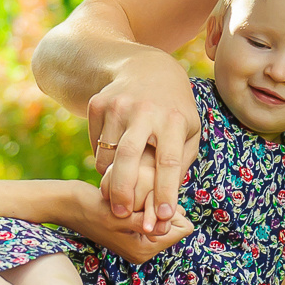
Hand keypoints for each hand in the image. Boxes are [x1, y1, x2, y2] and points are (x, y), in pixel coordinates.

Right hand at [60, 181, 192, 263]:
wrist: (66, 203)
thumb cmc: (90, 207)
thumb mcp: (121, 216)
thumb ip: (148, 222)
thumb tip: (176, 226)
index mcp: (144, 250)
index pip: (182, 228)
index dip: (171, 210)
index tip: (149, 201)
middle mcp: (144, 249)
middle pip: (175, 222)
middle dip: (163, 207)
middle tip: (139, 198)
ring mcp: (138, 239)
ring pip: (164, 215)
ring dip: (154, 203)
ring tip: (132, 197)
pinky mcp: (132, 228)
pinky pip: (152, 212)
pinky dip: (146, 202)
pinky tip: (129, 196)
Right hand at [88, 50, 200, 226]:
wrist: (146, 68)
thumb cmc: (173, 110)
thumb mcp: (189, 131)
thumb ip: (180, 164)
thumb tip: (164, 201)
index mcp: (173, 120)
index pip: (169, 161)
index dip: (165, 191)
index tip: (163, 216)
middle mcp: (145, 110)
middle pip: (128, 156)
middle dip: (123, 190)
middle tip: (121, 213)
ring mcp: (118, 105)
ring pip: (107, 154)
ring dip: (111, 177)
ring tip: (119, 187)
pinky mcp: (98, 103)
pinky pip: (96, 143)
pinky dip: (103, 159)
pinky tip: (114, 156)